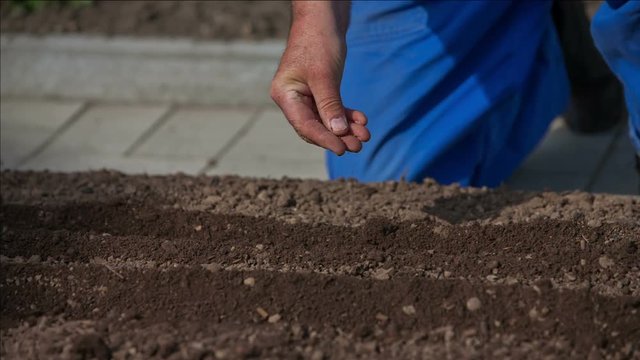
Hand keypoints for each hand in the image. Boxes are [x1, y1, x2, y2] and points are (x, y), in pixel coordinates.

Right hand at [270, 2, 369, 155]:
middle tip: (359, 145)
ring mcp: (306, 94)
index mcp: (285, 95)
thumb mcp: (324, 75)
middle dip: (338, 136)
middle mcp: (293, 98)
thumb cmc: (318, 42)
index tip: (343, 149)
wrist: (323, 17)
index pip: (305, 125)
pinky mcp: (320, 89)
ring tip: (365, 136)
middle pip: (315, 126)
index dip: (324, 139)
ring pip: (326, 120)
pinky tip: (361, 120)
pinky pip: (333, 108)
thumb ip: (329, 105)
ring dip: (346, 128)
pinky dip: (346, 114)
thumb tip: (338, 133)